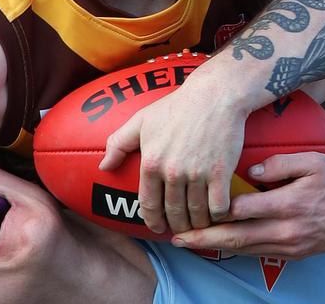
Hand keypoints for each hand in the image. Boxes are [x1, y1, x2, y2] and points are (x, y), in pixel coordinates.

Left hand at [99, 76, 248, 234]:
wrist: (214, 96)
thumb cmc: (176, 106)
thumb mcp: (141, 120)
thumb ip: (118, 144)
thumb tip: (103, 166)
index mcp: (151, 162)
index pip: (148, 204)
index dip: (152, 221)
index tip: (157, 227)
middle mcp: (173, 172)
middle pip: (173, 213)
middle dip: (175, 225)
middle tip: (178, 229)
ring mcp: (198, 174)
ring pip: (196, 213)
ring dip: (196, 224)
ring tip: (197, 224)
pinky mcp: (221, 174)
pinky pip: (218, 207)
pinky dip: (216, 216)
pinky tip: (215, 214)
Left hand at [170, 152, 324, 258]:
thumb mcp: (313, 161)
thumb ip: (280, 164)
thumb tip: (251, 169)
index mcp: (289, 205)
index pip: (242, 210)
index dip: (214, 210)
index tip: (190, 207)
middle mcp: (287, 230)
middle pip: (236, 237)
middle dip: (204, 239)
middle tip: (177, 238)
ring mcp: (290, 246)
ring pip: (245, 249)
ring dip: (215, 247)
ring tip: (190, 243)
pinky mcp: (294, 253)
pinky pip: (258, 253)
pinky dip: (236, 250)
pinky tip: (219, 244)